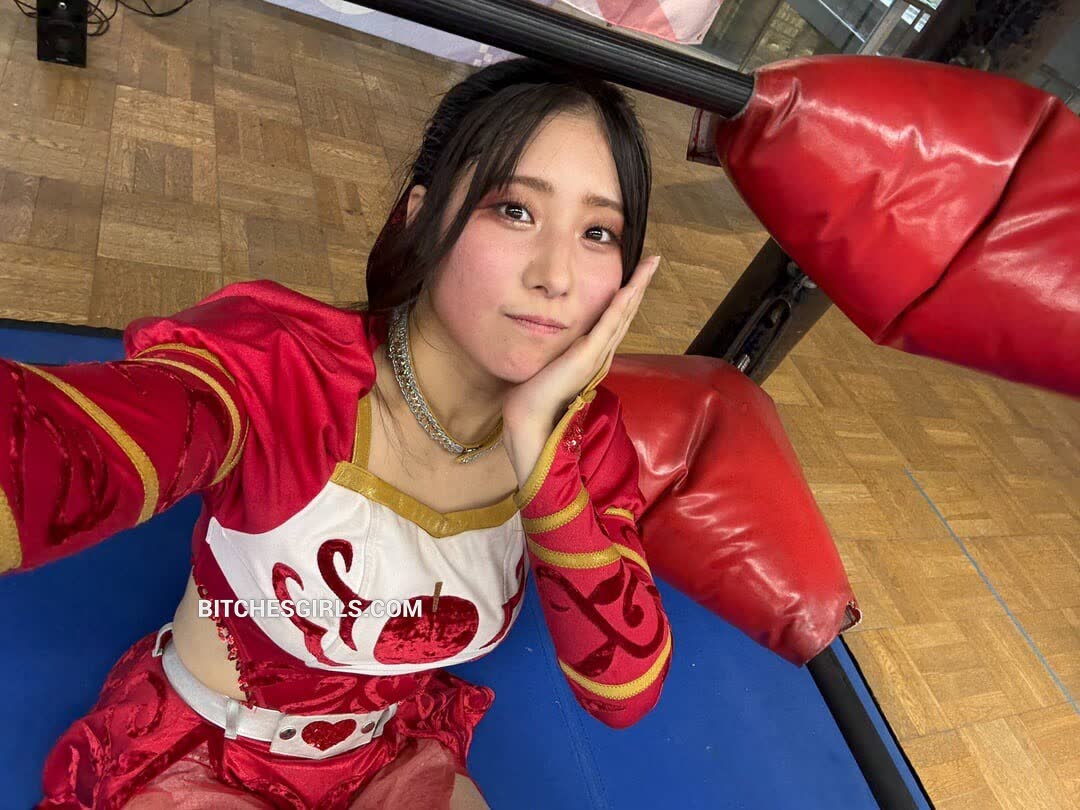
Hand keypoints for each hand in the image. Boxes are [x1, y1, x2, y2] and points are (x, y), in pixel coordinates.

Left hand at [502, 253, 660, 482]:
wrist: (529, 416)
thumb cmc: (534, 392)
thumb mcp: (552, 362)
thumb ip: (562, 351)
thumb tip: (559, 339)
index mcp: (594, 354)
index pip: (616, 318)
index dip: (628, 295)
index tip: (637, 274)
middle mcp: (601, 353)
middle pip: (626, 312)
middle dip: (640, 284)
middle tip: (653, 260)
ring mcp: (597, 354)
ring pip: (623, 314)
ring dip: (637, 287)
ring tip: (650, 265)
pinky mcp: (587, 356)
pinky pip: (608, 325)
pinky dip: (620, 305)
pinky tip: (629, 288)